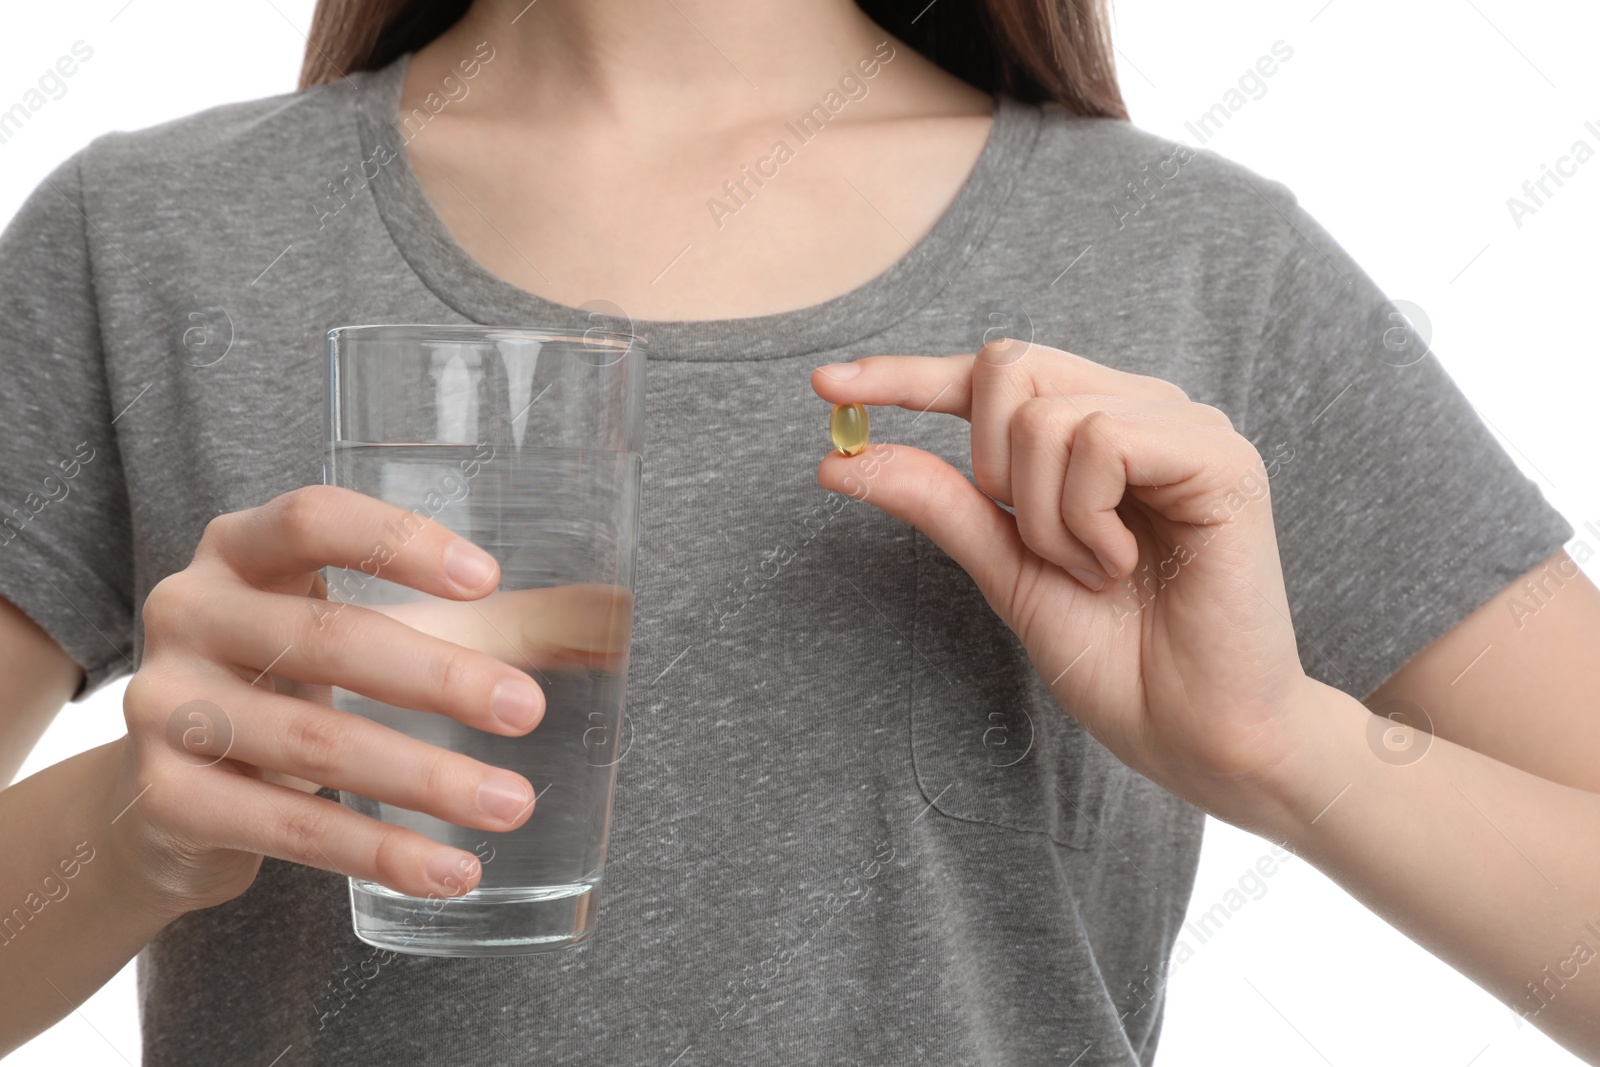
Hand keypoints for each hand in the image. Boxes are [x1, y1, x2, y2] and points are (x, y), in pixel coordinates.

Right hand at [114, 485, 552, 913]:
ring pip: (314, 741)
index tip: (490, 581)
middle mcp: (190, 611)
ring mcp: (165, 705)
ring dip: (425, 781)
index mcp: (241, 547)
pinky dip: (378, 853)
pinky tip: (450, 872)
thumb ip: (490, 621)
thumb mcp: (373, 624)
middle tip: (528, 712)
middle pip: (328, 639)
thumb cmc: (298, 676)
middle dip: (440, 680)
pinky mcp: (166, 796)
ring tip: (512, 805)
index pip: (314, 519)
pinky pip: (286, 826)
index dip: (400, 541)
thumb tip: (616, 617)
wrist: (176, 784)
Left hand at [811, 340, 1316, 827]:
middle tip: (1038, 548)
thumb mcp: (1007, 571)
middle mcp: (1141, 412)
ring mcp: (1185, 429)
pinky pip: (1102, 439)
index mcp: (1096, 434)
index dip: (907, 376)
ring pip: (1045, 413)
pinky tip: (1122, 567)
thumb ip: (940, 505)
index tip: (825, 386)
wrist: (1195, 735)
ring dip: (1042, 517)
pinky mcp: (1221, 458)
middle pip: (1009, 365)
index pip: (990, 376)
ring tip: (1095, 573)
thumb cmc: (1118, 661)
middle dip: (987, 466)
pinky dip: (1084, 517)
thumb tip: (841, 456)